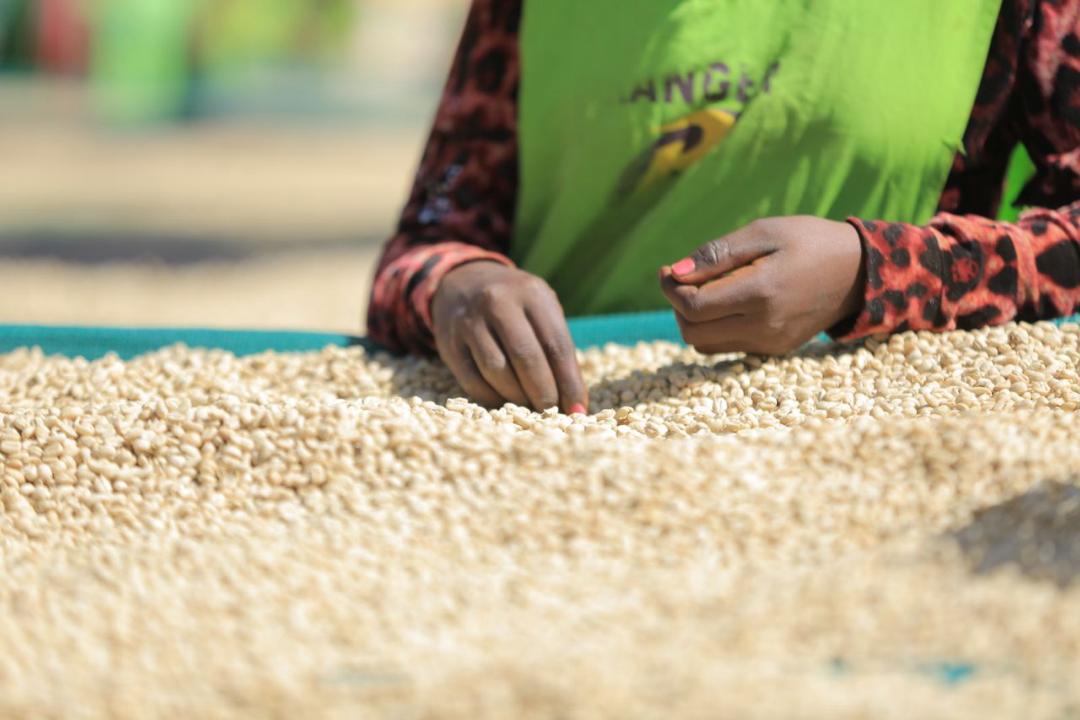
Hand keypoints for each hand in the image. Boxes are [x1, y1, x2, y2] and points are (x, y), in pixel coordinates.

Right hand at [431, 262, 587, 412]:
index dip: (569, 382)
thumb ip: (557, 348)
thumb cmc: (516, 306)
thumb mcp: (541, 310)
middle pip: (526, 358)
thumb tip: (574, 402)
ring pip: (497, 371)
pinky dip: (492, 398)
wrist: (463, 284)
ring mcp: (470, 321)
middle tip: (552, 412)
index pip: (556, 344)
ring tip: (530, 407)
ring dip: (518, 398)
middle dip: (544, 394)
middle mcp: (498, 302)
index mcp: (531, 293)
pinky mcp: (449, 343)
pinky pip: (473, 381)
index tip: (578, 409)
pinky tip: (505, 403)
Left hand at [660, 216, 864, 354]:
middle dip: (677, 306)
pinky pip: (727, 347)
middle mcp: (764, 325)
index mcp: (761, 292)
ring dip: (693, 320)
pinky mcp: (773, 350)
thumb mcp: (764, 232)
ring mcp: (770, 342)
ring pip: (705, 345)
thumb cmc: (809, 241)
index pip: (692, 306)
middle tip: (683, 279)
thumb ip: (717, 254)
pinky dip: (714, 328)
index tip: (668, 270)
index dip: (670, 289)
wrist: (860, 272)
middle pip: (692, 332)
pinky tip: (726, 302)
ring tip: (705, 289)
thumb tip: (675, 273)